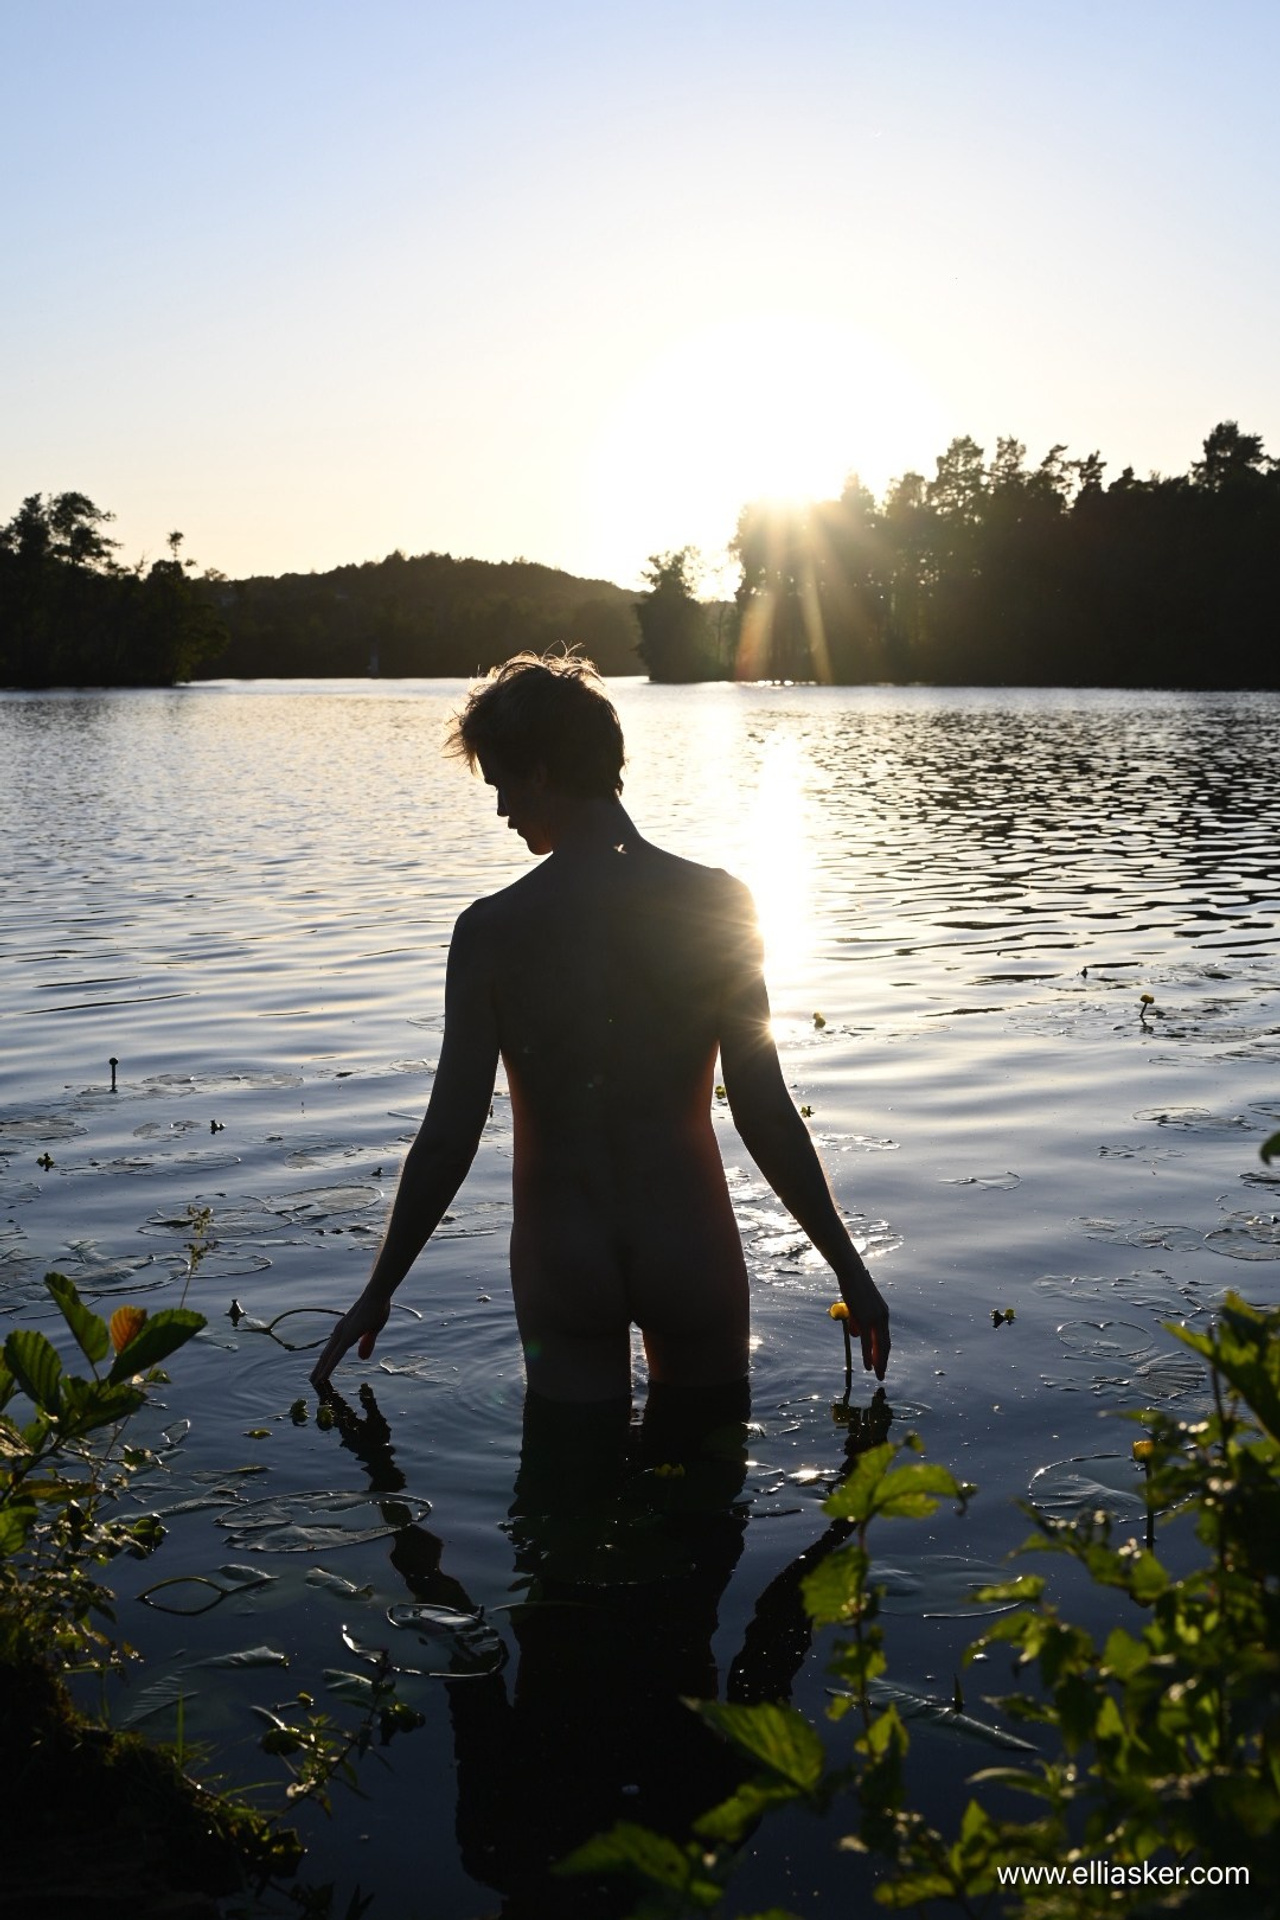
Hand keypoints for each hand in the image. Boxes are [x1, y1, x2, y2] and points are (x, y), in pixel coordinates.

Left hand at [309, 1287, 389, 1390]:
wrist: (378, 1296)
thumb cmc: (377, 1309)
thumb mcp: (373, 1330)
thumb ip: (367, 1343)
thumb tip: (362, 1358)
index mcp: (345, 1331)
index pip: (333, 1349)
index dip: (327, 1361)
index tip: (322, 1371)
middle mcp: (339, 1332)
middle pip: (326, 1354)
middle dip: (319, 1368)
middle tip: (312, 1380)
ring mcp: (342, 1335)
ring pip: (328, 1357)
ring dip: (320, 1371)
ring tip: (314, 1382)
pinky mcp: (347, 1337)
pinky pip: (335, 1356)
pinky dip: (328, 1368)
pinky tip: (323, 1377)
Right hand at [838, 1263, 890, 1380]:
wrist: (851, 1273)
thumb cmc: (853, 1287)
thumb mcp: (857, 1307)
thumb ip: (858, 1322)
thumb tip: (857, 1337)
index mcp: (883, 1313)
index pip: (885, 1337)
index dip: (883, 1352)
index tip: (881, 1363)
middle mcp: (883, 1317)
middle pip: (885, 1344)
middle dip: (883, 1361)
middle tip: (882, 1374)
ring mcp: (875, 1318)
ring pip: (879, 1346)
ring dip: (878, 1362)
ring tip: (878, 1374)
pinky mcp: (866, 1319)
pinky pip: (868, 1342)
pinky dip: (868, 1355)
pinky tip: (868, 1366)